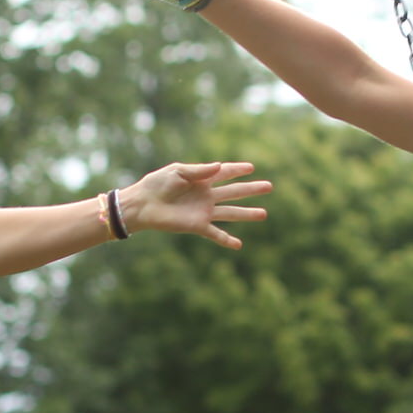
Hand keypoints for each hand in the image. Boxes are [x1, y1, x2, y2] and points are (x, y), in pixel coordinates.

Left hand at [120, 160, 270, 248]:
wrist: (143, 204)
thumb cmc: (157, 184)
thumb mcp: (177, 171)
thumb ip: (199, 170)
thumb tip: (219, 166)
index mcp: (201, 179)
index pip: (224, 173)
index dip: (238, 169)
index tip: (251, 167)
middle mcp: (206, 196)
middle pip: (234, 192)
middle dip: (251, 189)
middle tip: (269, 186)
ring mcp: (204, 211)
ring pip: (231, 213)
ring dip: (247, 214)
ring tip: (264, 214)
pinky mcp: (197, 225)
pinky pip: (215, 234)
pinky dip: (226, 240)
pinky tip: (239, 245)